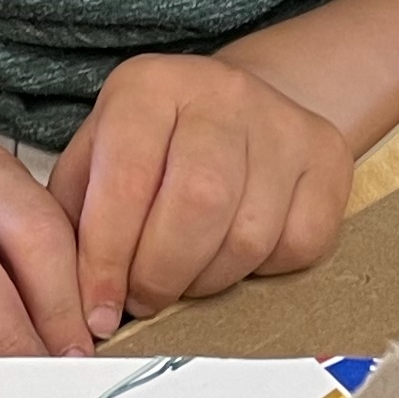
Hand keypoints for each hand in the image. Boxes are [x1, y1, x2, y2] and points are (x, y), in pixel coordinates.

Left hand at [50, 54, 352, 337]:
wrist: (236, 110)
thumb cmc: (150, 152)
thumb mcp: (95, 165)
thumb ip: (75, 224)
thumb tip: (70, 304)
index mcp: (149, 87)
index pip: (126, 181)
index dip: (107, 259)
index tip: (98, 310)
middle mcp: (221, 92)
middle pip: (198, 204)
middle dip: (161, 274)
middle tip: (144, 300)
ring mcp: (282, 122)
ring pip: (248, 234)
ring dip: (208, 282)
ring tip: (184, 280)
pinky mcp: (328, 156)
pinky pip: (299, 244)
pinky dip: (262, 273)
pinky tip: (233, 258)